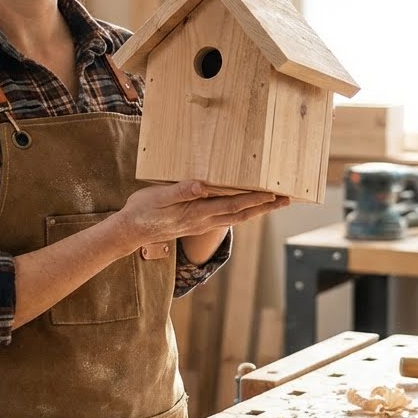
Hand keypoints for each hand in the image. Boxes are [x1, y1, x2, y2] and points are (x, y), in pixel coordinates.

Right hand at [112, 180, 290, 251]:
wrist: (130, 232)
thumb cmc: (142, 211)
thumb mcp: (158, 197)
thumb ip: (181, 191)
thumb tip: (202, 185)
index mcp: (198, 213)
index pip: (233, 205)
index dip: (255, 199)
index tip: (274, 193)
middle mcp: (204, 221)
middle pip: (242, 214)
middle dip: (265, 207)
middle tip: (287, 199)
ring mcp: (202, 224)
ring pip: (236, 217)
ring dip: (257, 210)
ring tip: (273, 202)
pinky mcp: (197, 223)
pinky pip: (226, 217)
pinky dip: (241, 210)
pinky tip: (245, 206)